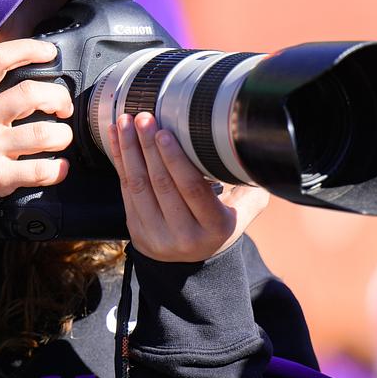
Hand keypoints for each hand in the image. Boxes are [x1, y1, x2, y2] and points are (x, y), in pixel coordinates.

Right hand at [0, 39, 72, 197]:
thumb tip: (28, 67)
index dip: (29, 49)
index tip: (50, 53)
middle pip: (30, 94)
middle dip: (59, 98)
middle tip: (63, 108)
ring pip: (42, 134)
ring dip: (63, 135)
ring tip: (61, 138)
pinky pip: (39, 170)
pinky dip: (58, 169)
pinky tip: (58, 167)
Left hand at [108, 112, 268, 261]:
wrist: (194, 259)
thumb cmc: (221, 223)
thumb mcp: (243, 210)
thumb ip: (250, 185)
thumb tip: (259, 148)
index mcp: (214, 228)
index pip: (192, 189)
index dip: (176, 160)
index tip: (165, 132)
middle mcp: (184, 237)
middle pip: (162, 185)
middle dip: (149, 147)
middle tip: (143, 117)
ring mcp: (156, 237)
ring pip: (139, 187)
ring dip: (129, 151)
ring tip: (126, 123)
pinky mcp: (136, 232)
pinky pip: (125, 191)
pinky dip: (119, 162)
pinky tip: (117, 139)